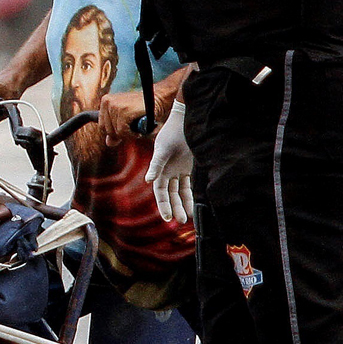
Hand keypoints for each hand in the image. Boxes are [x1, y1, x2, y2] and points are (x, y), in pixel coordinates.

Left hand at [96, 90, 148, 147]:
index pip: (102, 126)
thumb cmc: (143, 109)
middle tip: (135, 128)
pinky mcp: (123, 111)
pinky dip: (132, 134)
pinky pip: (123, 131)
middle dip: (122, 134)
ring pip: (115, 132)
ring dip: (129, 134)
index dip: (115, 132)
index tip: (127, 128)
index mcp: (105, 101)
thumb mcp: (126, 120)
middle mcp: (107, 101)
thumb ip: (116, 131)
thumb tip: (108, 143)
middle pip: (108, 131)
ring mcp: (114, 105)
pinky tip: (140, 129)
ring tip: (138, 127)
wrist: (159, 98)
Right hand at [146, 103, 193, 223]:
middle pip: (170, 194)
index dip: (163, 204)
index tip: (167, 218)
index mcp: (159, 170)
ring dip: (183, 204)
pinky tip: (194, 206)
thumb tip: (148, 181)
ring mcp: (177, 171)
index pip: (160, 192)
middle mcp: (167, 172)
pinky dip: (190, 195)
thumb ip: (156, 165)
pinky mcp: (187, 168)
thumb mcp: (163, 149)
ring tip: (188, 218)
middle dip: (174, 208)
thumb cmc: (171, 133)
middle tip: (181, 221)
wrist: (185, 122)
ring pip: (179, 192)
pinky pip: (188, 185)